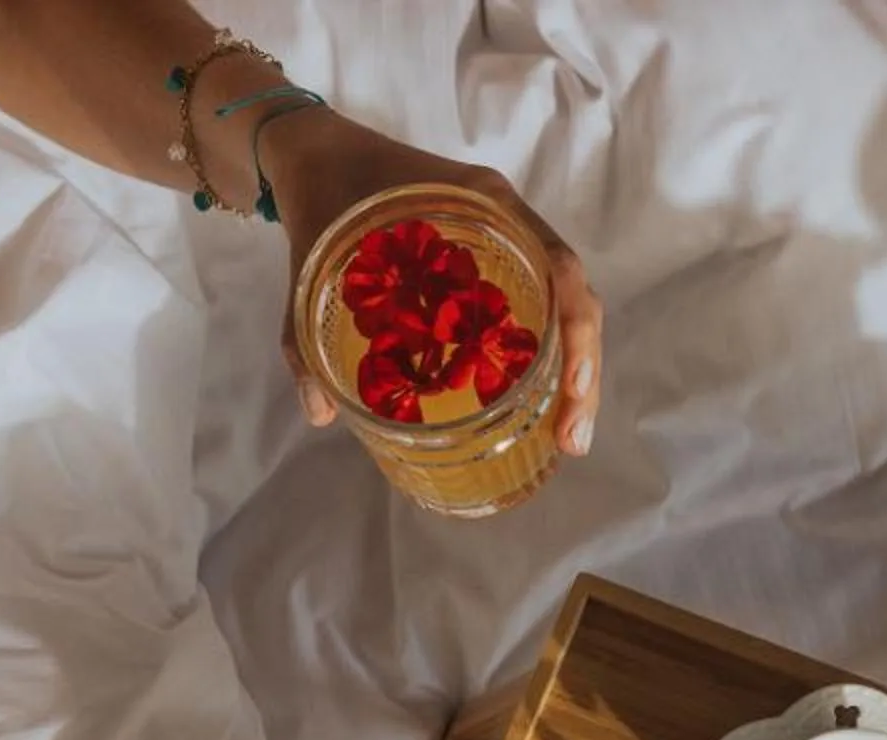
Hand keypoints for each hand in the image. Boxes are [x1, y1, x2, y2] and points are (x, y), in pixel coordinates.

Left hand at [263, 114, 602, 456]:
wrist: (312, 153)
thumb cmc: (320, 194)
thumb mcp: (310, 263)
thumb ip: (304, 335)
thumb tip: (318, 415)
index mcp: (482, 203)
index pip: (556, 263)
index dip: (575, 326)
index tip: (573, 382)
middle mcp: (505, 222)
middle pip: (570, 297)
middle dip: (582, 371)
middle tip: (572, 439)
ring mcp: (501, 245)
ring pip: (559, 309)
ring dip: (571, 372)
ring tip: (564, 435)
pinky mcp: (487, 268)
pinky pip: (530, 309)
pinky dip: (542, 357)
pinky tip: (538, 405)